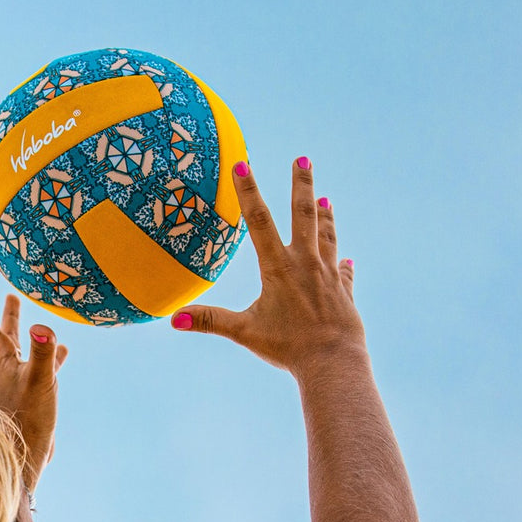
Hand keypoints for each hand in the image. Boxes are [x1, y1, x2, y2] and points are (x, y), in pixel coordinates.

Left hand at [0, 253, 67, 492]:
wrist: (23, 460)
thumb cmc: (29, 422)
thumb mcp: (41, 383)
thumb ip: (45, 354)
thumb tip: (47, 326)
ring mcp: (12, 376)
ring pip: (8, 339)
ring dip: (9, 317)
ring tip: (13, 298)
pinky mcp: (27, 391)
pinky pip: (36, 361)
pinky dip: (45, 349)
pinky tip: (62, 347)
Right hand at [170, 158, 365, 375]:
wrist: (334, 363)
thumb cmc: (287, 347)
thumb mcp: (244, 332)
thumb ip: (210, 321)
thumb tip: (173, 318)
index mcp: (279, 268)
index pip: (259, 221)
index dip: (248, 191)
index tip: (241, 164)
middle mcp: (306, 264)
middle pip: (304, 215)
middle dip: (301, 185)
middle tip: (303, 158)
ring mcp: (328, 277)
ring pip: (327, 237)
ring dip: (326, 216)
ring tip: (326, 198)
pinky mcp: (344, 294)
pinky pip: (344, 275)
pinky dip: (343, 266)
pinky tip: (347, 261)